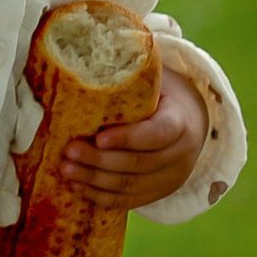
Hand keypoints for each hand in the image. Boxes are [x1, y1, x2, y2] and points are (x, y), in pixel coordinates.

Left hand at [60, 70, 207, 212]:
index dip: (129, 138)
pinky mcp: (157, 194)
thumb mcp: (155, 80)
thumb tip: (90, 56)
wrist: (190, 121)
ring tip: (66, 169)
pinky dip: (100, 196)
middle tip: (69, 151)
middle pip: (139, 164)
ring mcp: (171, 179)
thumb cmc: (161, 94)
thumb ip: (131, 76)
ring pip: (130, 186)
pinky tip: (77, 187)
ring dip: (94, 180)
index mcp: (182, 121)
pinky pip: (127, 201)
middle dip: (100, 160)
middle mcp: (181, 155)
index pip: (158, 133)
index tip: (99, 137)